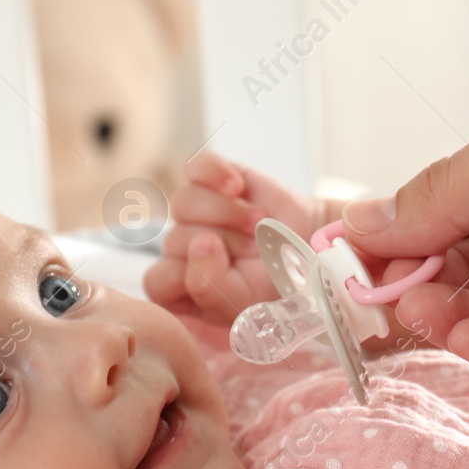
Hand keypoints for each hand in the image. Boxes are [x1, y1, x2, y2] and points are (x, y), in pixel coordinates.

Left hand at [144, 151, 339, 325]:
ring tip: (258, 223)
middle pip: (174, 240)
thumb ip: (210, 287)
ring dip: (228, 213)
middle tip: (256, 250)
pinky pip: (196, 166)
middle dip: (223, 244)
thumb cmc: (276, 283)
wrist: (310, 248)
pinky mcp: (209, 178)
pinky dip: (215, 172)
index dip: (192, 276)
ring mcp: (191, 211)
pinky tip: (237, 186)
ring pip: (184, 203)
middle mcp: (178, 249)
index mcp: (179, 288)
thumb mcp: (245, 302)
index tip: (230, 277)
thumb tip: (200, 243)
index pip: (159, 282)